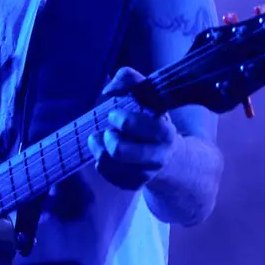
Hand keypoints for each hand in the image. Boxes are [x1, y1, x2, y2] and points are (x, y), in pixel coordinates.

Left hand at [87, 67, 178, 190]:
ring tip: (102, 138)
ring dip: (98, 147)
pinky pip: (106, 174)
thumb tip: (107, 90)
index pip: (143, 128)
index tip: (115, 114)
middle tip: (108, 129)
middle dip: (107, 136)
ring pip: (107, 163)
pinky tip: (106, 152)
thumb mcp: (146, 94)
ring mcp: (145, 174)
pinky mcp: (132, 184)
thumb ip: (128, 79)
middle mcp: (158, 157)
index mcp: (165, 132)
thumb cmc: (150, 117)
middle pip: (118, 150)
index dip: (124, 120)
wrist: (167, 153)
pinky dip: (100, 160)